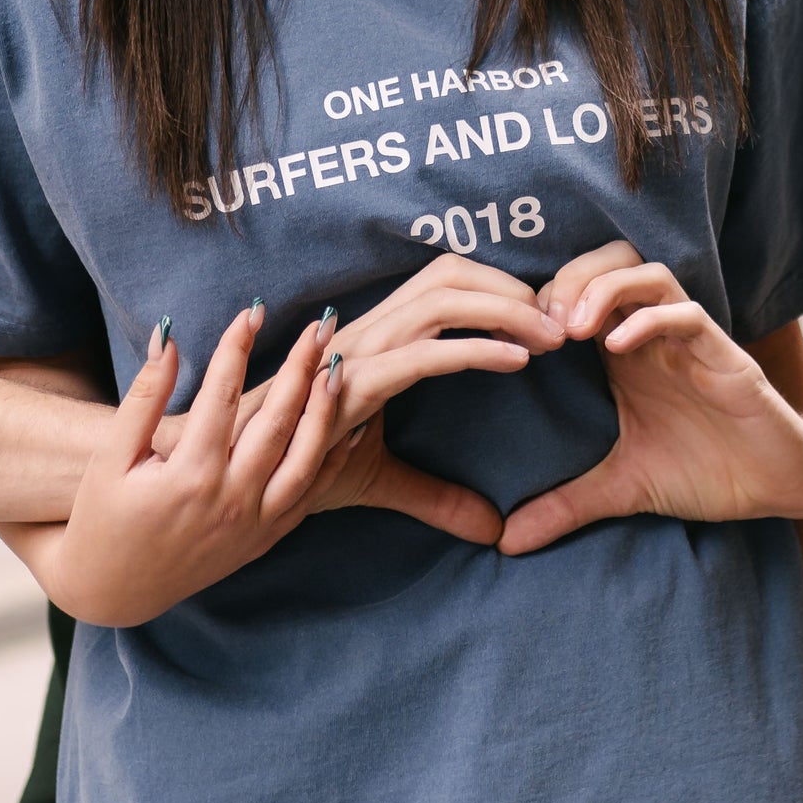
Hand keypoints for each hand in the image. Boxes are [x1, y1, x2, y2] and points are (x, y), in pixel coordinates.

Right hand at [8, 303, 347, 625]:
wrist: (112, 592)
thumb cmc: (101, 517)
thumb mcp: (111, 457)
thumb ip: (145, 397)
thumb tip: (168, 337)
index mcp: (188, 476)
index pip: (223, 396)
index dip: (238, 347)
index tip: (253, 310)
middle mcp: (230, 500)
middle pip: (277, 420)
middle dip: (301, 366)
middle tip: (320, 322)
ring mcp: (253, 524)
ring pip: (305, 457)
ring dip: (326, 407)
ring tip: (337, 361)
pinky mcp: (265, 539)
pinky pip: (311, 494)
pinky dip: (334, 457)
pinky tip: (352, 422)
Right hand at [307, 253, 567, 543]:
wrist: (237, 475)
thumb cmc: (295, 461)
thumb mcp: (380, 477)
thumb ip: (435, 495)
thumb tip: (492, 530)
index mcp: (377, 335)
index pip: (445, 280)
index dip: (498, 287)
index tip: (546, 320)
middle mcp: (369, 328)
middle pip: (449, 272)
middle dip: (511, 287)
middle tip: (564, 321)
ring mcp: (359, 348)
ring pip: (441, 299)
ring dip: (505, 310)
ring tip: (551, 337)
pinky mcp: (353, 381)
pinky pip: (423, 352)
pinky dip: (475, 349)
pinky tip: (517, 362)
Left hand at [499, 242, 802, 553]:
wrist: (781, 484)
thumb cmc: (706, 470)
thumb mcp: (622, 488)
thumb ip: (566, 504)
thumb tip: (506, 542)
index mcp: (625, 351)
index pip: (579, 289)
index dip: (541, 300)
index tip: (510, 335)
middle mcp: (655, 334)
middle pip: (609, 262)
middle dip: (568, 279)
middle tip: (540, 324)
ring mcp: (691, 340)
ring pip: (647, 274)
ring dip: (603, 288)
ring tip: (571, 327)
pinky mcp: (726, 357)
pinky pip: (688, 315)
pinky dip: (649, 319)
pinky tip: (616, 344)